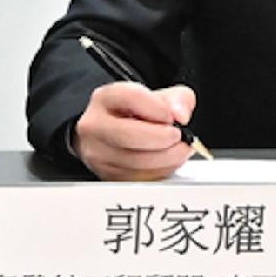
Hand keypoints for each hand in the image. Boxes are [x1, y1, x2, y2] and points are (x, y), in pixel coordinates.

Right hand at [73, 82, 198, 180]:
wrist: (119, 133)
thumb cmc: (140, 114)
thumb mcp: (162, 97)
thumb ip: (178, 99)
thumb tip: (181, 116)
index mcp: (106, 98)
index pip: (130, 98)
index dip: (158, 109)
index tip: (172, 116)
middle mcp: (95, 126)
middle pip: (129, 135)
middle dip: (163, 138)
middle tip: (180, 137)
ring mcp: (98, 154)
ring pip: (136, 162)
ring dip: (168, 158)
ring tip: (180, 149)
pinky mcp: (108, 176)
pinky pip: (140, 179)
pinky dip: (161, 171)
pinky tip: (168, 161)